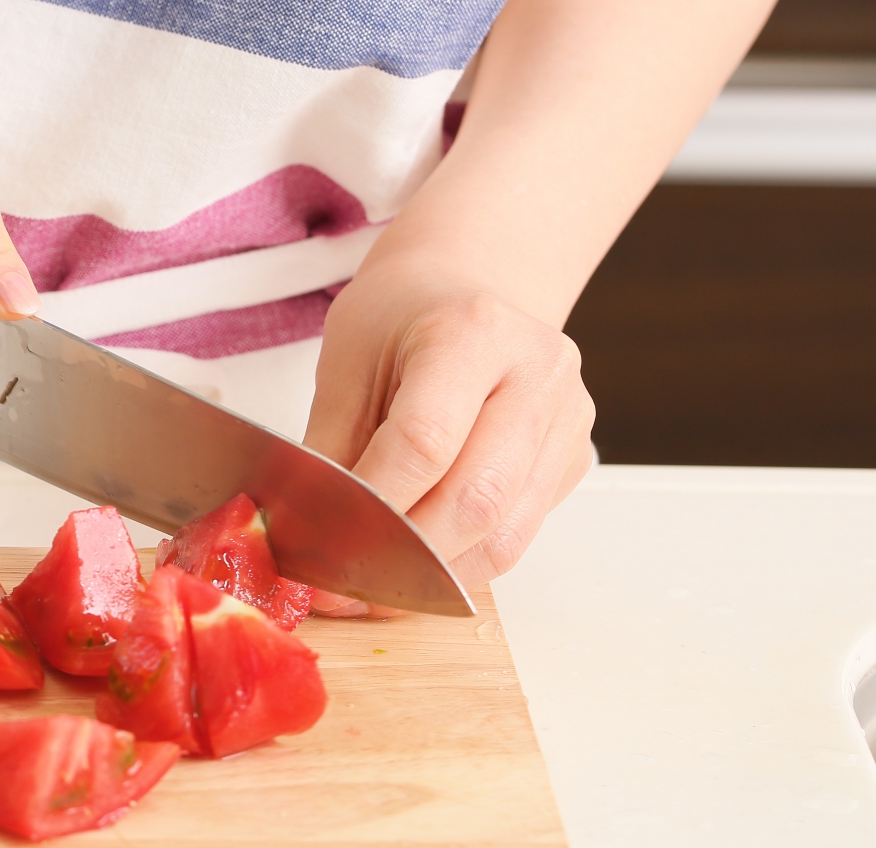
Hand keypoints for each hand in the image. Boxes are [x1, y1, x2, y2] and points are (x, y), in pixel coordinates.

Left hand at [302, 254, 596, 614]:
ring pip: (505, 533)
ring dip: (433, 576)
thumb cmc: (398, 318)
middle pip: (476, 497)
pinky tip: (416, 567)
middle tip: (343, 588)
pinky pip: (517, 534)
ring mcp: (566, 419)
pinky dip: (461, 563)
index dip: (372, 507)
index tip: (322, 547)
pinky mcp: (571, 460)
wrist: (465, 286)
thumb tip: (304, 537)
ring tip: (373, 589)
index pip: (425, 441)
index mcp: (474, 331)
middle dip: (403, 557)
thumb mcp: (346, 362)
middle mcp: (537, 373)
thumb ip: (330, 450)